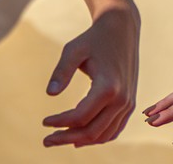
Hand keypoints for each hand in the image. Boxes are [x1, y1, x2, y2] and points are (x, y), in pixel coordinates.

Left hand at [40, 6, 139, 145]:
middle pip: (93, 131)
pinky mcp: (129, 104)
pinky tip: (79, 138)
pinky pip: (114, 129)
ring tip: (58, 140)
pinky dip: (97, 137)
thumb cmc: (93, 39)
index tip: (44, 122)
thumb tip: (50, 93)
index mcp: (108, 87)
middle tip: (46, 141)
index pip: (81, 116)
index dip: (61, 122)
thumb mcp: (73, 50)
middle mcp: (122, 100)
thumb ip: (61, 71)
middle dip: (68, 138)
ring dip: (81, 140)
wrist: (121, 31)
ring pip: (105, 134)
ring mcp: (128, 104)